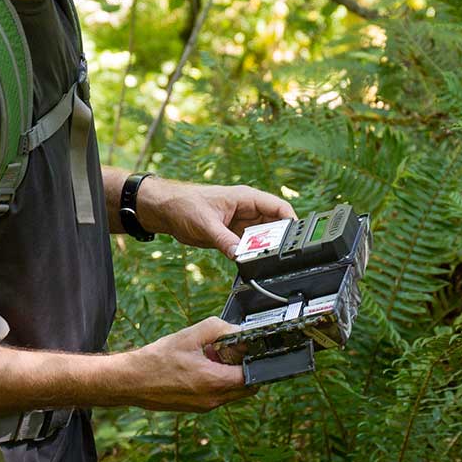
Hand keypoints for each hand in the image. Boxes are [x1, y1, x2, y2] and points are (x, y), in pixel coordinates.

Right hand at [121, 317, 254, 411]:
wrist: (131, 381)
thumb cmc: (156, 360)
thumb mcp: (190, 335)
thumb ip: (219, 329)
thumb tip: (237, 330)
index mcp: (214, 382)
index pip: (252, 376)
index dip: (252, 360)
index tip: (244, 349)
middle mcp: (213, 399)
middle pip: (246, 387)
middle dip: (242, 369)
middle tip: (228, 352)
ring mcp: (205, 406)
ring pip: (231, 392)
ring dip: (228, 376)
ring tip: (209, 359)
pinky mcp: (196, 408)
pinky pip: (217, 396)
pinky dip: (215, 383)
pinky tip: (199, 368)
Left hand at [138, 176, 295, 255]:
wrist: (165, 211)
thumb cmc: (184, 204)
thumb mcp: (206, 223)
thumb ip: (224, 240)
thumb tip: (240, 255)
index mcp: (246, 198)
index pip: (278, 207)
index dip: (291, 222)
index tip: (296, 238)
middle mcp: (248, 211)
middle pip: (275, 226)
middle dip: (279, 241)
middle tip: (276, 255)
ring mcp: (241, 225)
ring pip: (263, 239)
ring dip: (264, 250)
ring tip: (263, 261)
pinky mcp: (233, 237)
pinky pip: (249, 247)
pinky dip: (252, 255)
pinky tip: (251, 263)